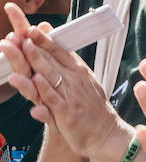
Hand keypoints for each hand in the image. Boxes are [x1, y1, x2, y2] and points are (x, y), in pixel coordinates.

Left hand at [0, 2, 124, 159]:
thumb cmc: (92, 109)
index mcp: (78, 72)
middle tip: (23, 31)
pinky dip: (44, 89)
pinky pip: (53, 99)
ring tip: (25, 47)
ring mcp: (70, 96)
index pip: (60, 52)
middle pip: (52, 60)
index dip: (46, 39)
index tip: (33, 27)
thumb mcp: (84, 83)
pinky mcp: (66, 114)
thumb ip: (67, 67)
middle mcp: (75, 81)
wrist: (106, 134)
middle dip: (36, 45)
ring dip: (36, 60)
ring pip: (50, 75)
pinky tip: (34, 79)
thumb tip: (55, 50)